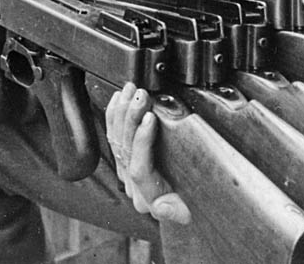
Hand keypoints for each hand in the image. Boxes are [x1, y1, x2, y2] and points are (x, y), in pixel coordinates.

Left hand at [105, 83, 190, 224]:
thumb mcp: (190, 212)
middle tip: (141, 95)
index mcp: (148, 197)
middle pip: (124, 149)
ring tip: (131, 91)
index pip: (138, 167)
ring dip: (123, 112)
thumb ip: (178, 211)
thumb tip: (163, 206)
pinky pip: (114, 135)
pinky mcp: (125, 160)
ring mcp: (126, 172)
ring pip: (116, 139)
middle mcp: (133, 185)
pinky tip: (119, 99)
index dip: (142, 141)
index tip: (151, 117)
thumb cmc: (190, 206)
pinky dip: (115, 115)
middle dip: (131, 118)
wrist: (182, 207)